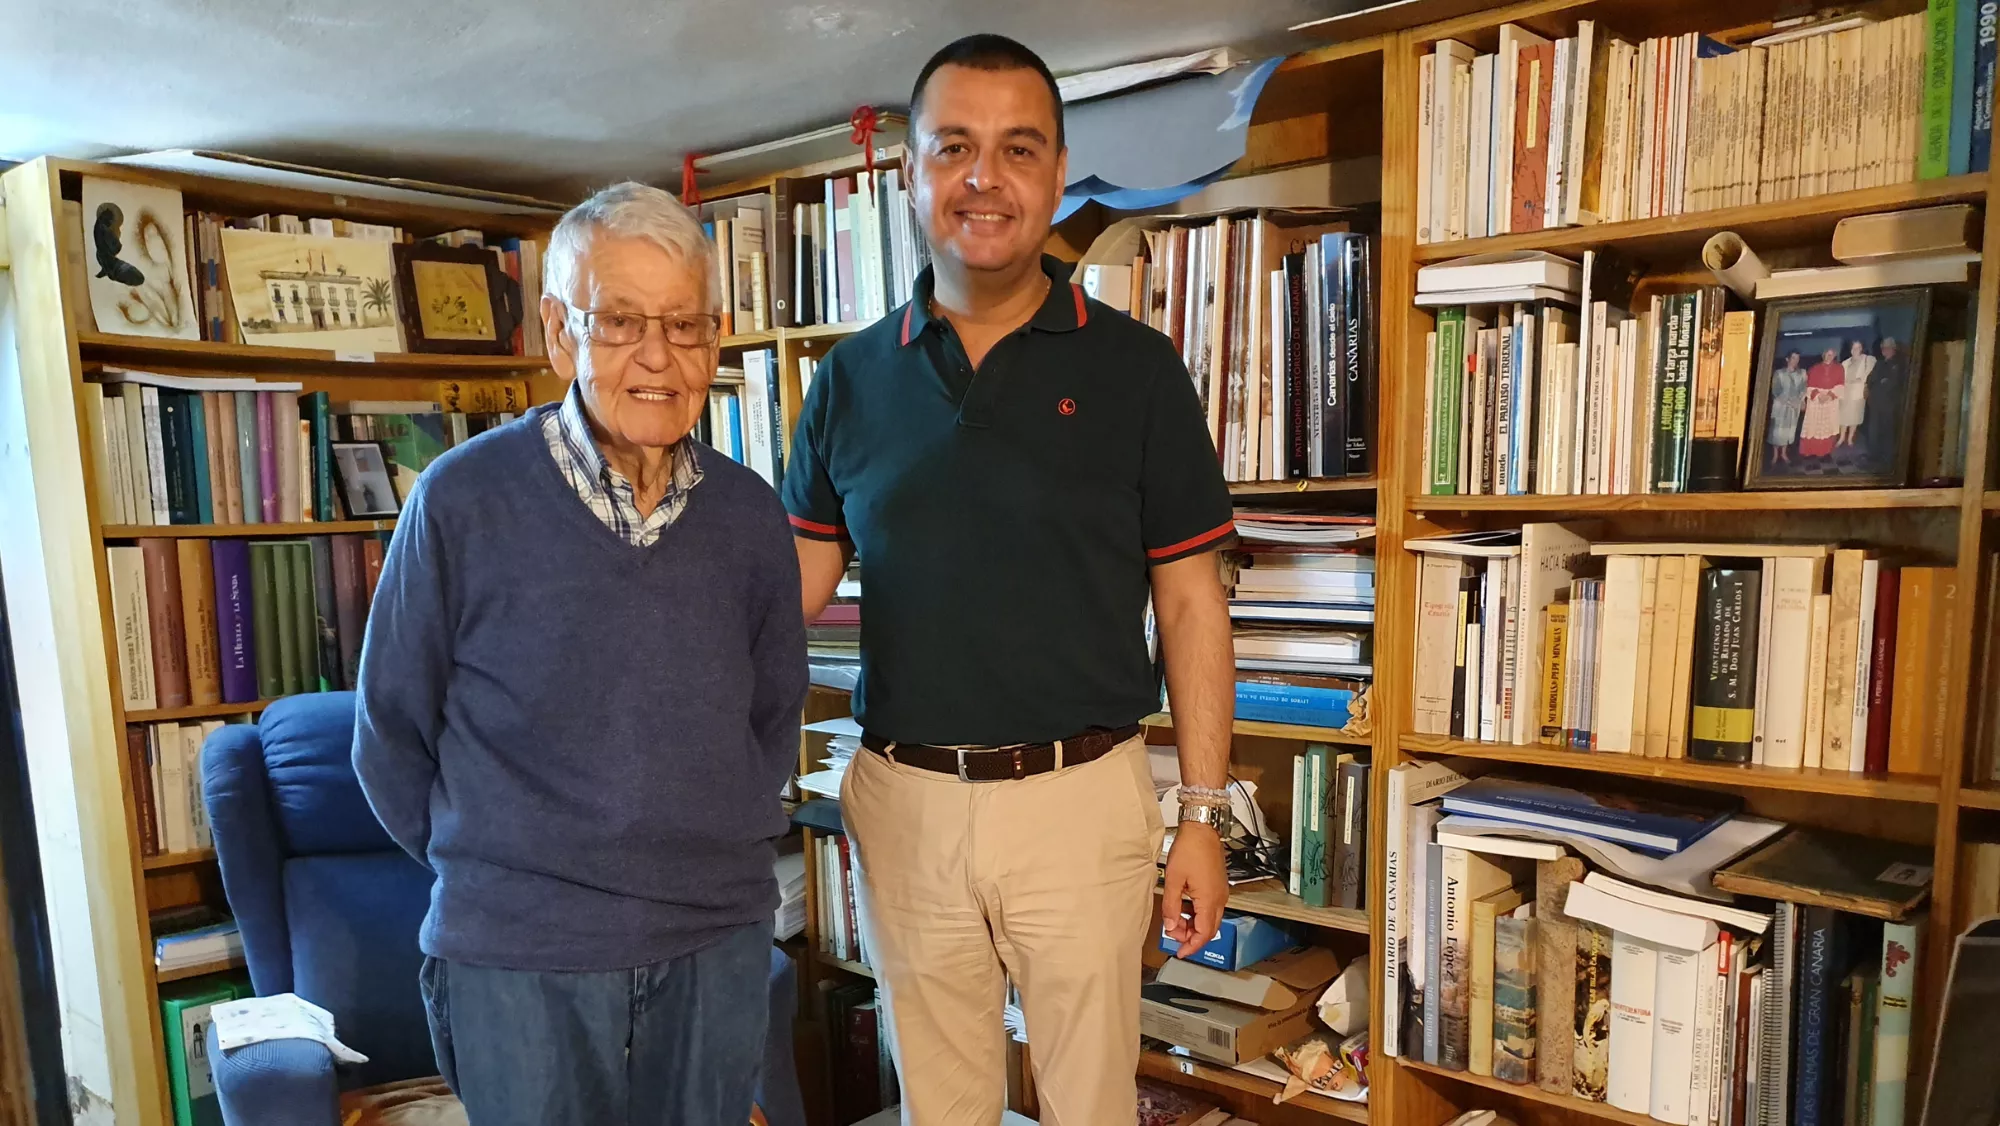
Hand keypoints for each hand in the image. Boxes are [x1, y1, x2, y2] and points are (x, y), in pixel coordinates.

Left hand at [1161, 822, 1229, 956]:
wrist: (1202, 830)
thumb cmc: (1189, 850)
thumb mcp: (1173, 880)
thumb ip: (1171, 907)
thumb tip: (1171, 926)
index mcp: (1209, 900)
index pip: (1203, 934)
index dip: (1191, 946)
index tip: (1180, 952)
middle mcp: (1219, 899)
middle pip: (1209, 929)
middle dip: (1192, 937)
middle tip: (1174, 935)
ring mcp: (1221, 892)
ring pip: (1210, 919)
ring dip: (1194, 925)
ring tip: (1176, 920)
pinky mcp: (1219, 886)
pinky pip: (1211, 907)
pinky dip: (1198, 913)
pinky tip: (1184, 907)